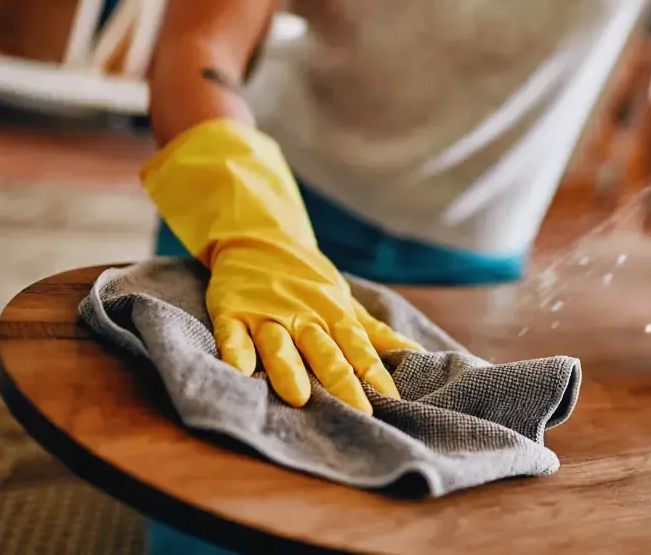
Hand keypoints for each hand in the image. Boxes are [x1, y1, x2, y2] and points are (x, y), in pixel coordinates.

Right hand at [141, 119, 422, 409]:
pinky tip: (239, 372)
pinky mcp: (233, 312)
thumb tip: (417, 355)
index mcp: (333, 315)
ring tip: (299, 397)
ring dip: (290, 369)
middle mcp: (303, 316)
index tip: (392, 402)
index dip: (375, 374)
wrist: (259, 238)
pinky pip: (233, 334)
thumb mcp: (345, 303)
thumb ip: (375, 333)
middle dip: (342, 382)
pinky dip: (235, 351)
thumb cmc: (309, 282)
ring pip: (280, 345)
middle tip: (358, 413)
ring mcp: (267, 314)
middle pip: (325, 352)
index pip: (359, 348)